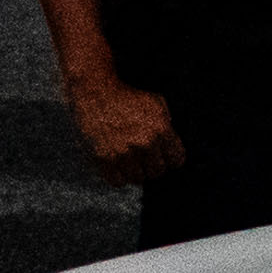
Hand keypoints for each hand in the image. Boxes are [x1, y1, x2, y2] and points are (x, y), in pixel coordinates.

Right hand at [66, 73, 185, 181]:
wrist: (94, 91)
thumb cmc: (127, 96)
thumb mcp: (156, 103)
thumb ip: (168, 124)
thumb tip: (171, 145)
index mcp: (160, 129)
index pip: (177, 160)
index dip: (170, 157)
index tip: (162, 154)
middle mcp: (144, 143)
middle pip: (157, 172)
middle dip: (151, 163)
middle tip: (141, 154)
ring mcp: (124, 152)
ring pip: (138, 178)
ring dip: (134, 169)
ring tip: (127, 156)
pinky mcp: (104, 159)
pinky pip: (118, 181)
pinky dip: (118, 175)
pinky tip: (116, 162)